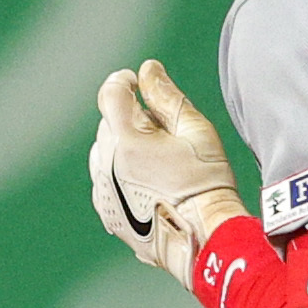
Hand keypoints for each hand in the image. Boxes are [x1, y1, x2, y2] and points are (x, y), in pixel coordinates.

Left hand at [88, 58, 243, 279]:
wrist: (203, 239)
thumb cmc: (205, 183)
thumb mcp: (196, 131)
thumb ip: (167, 97)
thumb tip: (148, 69)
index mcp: (127, 139)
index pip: (110, 93)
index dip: (124, 82)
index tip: (138, 84)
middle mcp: (106, 162)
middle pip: (109, 122)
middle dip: (132, 119)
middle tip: (166, 136)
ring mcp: (102, 189)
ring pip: (104, 150)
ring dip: (123, 147)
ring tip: (158, 163)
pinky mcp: (105, 210)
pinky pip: (104, 178)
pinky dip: (119, 172)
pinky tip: (148, 183)